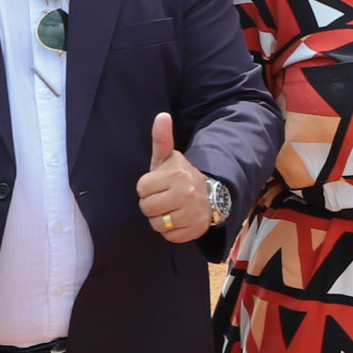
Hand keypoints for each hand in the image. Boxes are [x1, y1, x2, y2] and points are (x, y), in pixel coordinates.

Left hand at [136, 111, 212, 241]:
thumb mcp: (169, 158)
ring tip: (171, 209)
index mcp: (176, 175)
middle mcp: (185, 193)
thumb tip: (162, 116)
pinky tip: (179, 220)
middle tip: (164, 198)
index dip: (147, 188)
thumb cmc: (180, 176)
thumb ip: (162, 139)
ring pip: (157, 224)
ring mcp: (192, 213)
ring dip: (160, 219)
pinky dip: (171, 231)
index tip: (158, 185)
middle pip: (147, 208)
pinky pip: (170, 236)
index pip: (141, 189)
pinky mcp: (196, 230)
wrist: (211, 195)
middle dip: (152, 205)